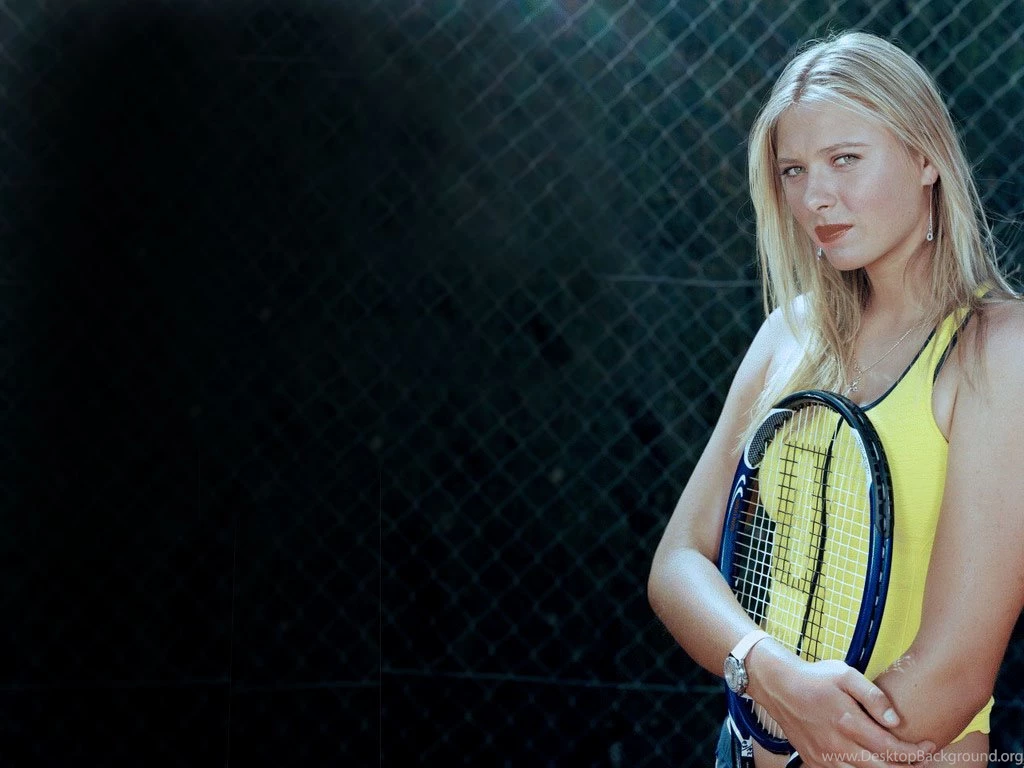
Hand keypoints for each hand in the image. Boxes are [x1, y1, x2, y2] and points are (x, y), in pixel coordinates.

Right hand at [756, 656, 934, 767]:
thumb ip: (873, 696)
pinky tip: (871, 762)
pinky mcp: (814, 760)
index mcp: (847, 723)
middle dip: (906, 766)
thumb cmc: (814, 678)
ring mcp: (824, 756)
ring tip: (900, 762)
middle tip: (921, 759)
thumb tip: (895, 719)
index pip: (890, 747)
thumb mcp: (845, 675)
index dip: (914, 752)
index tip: (929, 746)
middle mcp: (836, 745)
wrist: (778, 686)